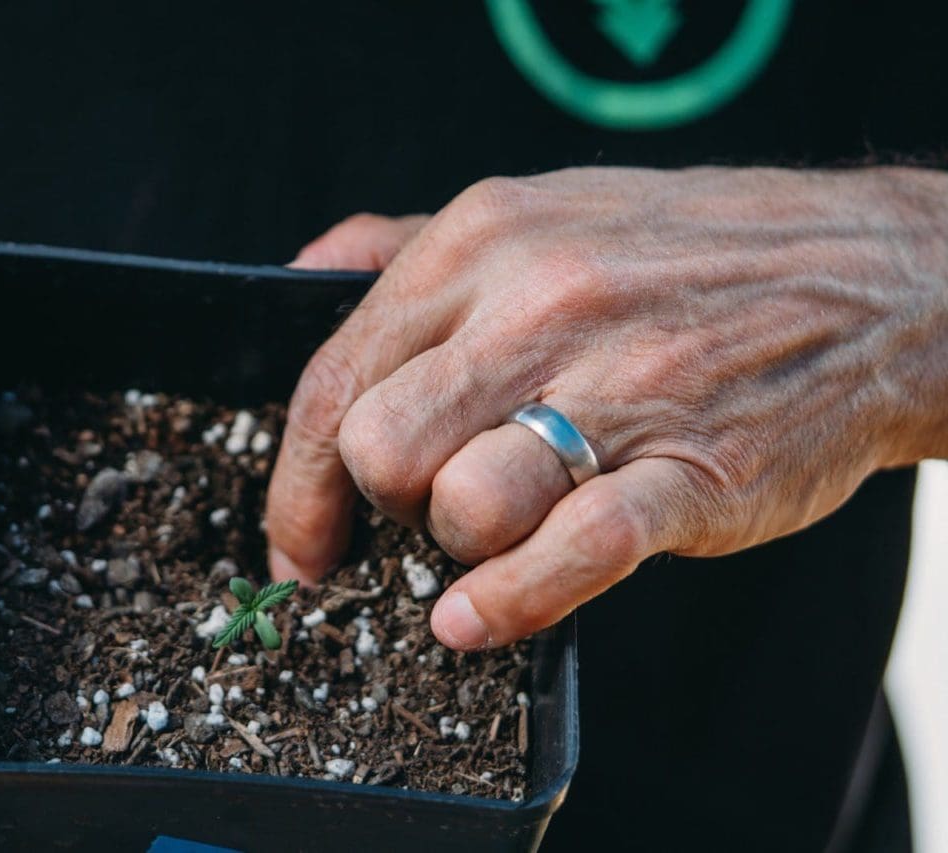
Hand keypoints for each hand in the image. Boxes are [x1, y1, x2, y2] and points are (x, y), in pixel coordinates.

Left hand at [266, 168, 947, 649]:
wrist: (876, 280)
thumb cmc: (694, 253)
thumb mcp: (541, 206)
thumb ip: (406, 243)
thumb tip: (305, 279)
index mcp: (484, 240)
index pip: (336, 374)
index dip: (294, 478)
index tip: (297, 535)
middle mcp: (539, 305)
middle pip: (379, 449)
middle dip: (383, 504)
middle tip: (423, 508)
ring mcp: (620, 388)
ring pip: (461, 505)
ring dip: (459, 543)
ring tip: (503, 524)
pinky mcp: (691, 471)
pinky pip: (571, 551)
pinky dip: (508, 602)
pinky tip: (475, 619)